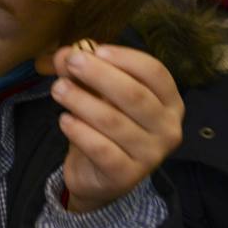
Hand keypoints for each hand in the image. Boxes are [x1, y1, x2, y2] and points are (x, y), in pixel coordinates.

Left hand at [46, 43, 182, 212]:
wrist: (97, 178)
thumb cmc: (104, 130)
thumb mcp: (95, 97)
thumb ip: (82, 74)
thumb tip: (64, 52)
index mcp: (170, 103)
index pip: (155, 73)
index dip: (125, 58)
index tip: (95, 50)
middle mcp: (168, 128)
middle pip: (135, 94)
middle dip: (100, 75)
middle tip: (71, 62)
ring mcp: (151, 155)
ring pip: (114, 121)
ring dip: (82, 101)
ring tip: (58, 89)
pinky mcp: (127, 175)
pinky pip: (101, 149)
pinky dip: (80, 132)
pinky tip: (64, 120)